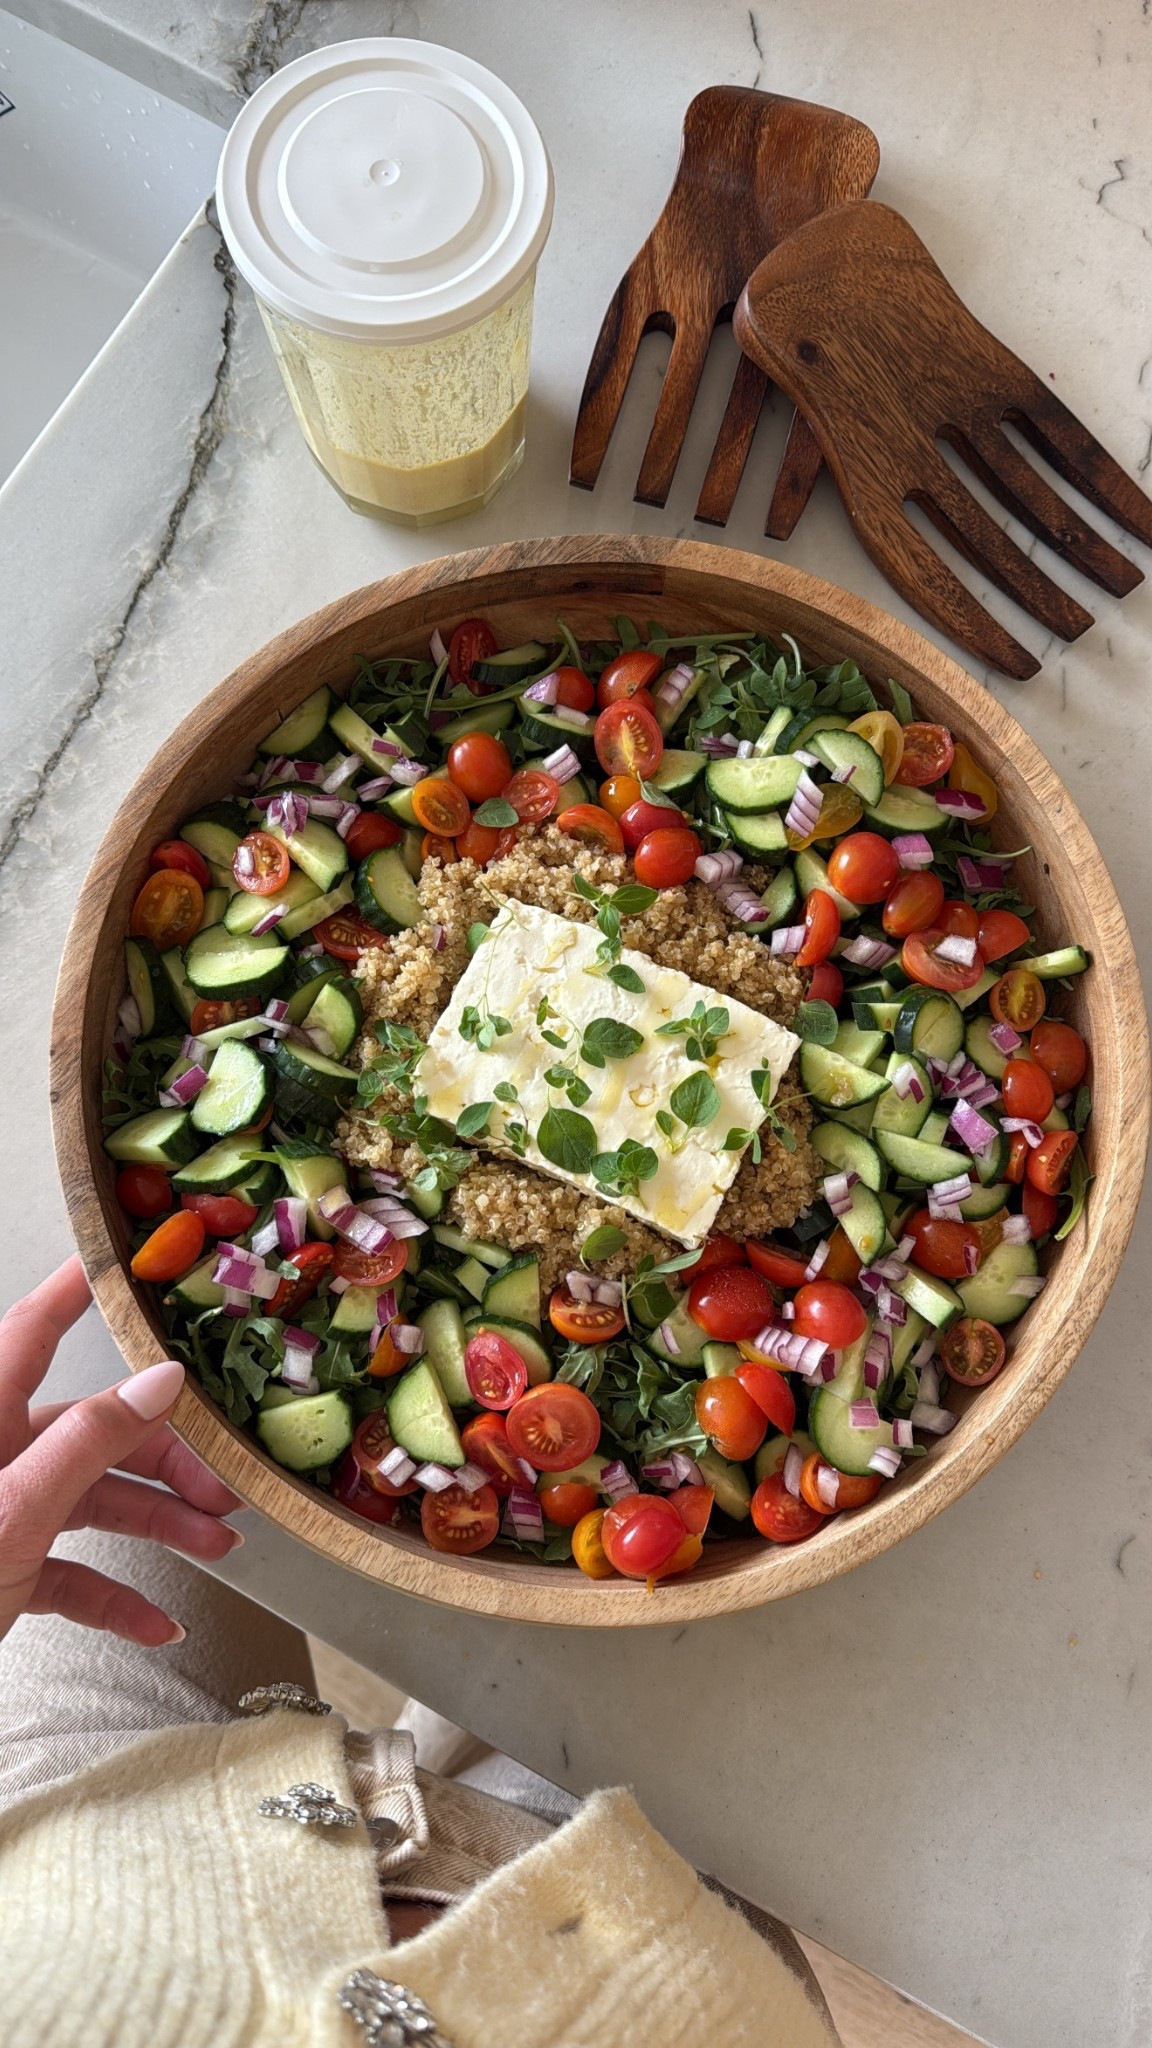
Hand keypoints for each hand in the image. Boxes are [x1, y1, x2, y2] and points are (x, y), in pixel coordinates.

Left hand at [0, 1257, 245, 1647]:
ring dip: (160, 1525)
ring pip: (93, 1500)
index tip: (122, 1262)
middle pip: (94, 1430)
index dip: (78, 1290)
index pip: (35, 1330)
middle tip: (225, 1481)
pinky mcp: (1, 1569)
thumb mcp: (14, 1511)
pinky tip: (156, 1622)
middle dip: (167, 1457)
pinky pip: (70, 1570)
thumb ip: (88, 1444)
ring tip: (217, 1546)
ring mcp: (0, 1513)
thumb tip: (158, 1383)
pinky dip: (116, 1596)